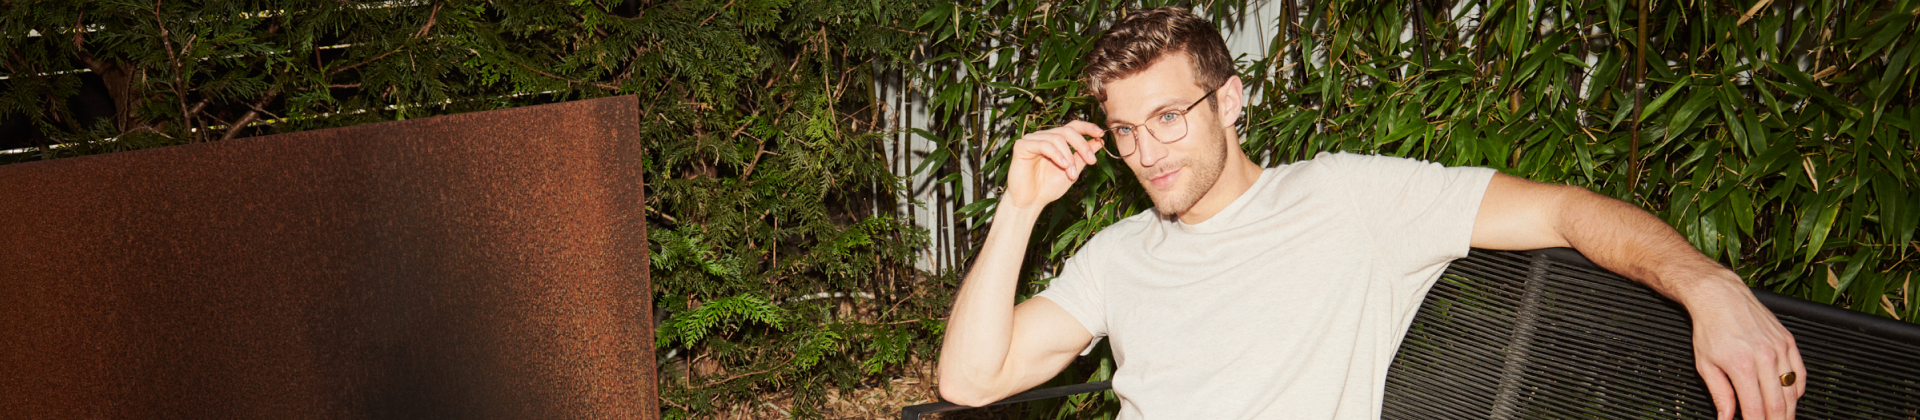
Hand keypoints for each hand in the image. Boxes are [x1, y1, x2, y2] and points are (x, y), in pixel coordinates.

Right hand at [1003, 121, 1103, 210]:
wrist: (1030, 202)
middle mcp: (1044, 137)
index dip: (1087, 127)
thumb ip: (1083, 156)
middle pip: (1067, 130)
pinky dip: (1056, 154)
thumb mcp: (1072, 171)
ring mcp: (1032, 140)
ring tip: (1072, 174)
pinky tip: (1063, 166)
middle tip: (1092, 160)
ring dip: (1069, 156)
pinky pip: (1043, 144)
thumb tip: (1099, 141)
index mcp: (1055, 141)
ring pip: (1057, 137)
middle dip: (1082, 145)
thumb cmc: (1048, 188)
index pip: (1072, 127)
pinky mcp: (1022, 145)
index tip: (1101, 134)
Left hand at [1686, 279, 1804, 419]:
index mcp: (1742, 366)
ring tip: (1781, 418)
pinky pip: (1800, 374)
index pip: (1756, 409)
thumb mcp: (1705, 365)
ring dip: (1789, 411)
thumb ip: (1720, 395)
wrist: (1720, 297)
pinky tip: (1790, 399)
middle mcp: (1765, 357)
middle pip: (1779, 405)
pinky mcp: (1789, 342)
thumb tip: (1726, 417)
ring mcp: (1780, 349)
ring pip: (1793, 392)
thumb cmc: (1710, 328)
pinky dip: (1797, 391)